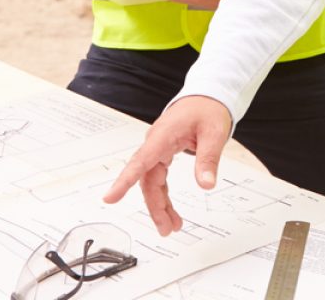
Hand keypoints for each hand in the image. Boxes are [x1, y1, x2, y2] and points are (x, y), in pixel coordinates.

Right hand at [103, 96, 231, 235]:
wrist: (207, 96)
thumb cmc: (207, 109)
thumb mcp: (214, 133)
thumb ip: (208, 159)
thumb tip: (206, 184)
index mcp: (163, 135)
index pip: (141, 161)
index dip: (125, 180)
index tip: (110, 197)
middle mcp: (155, 142)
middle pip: (147, 179)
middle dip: (155, 206)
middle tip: (166, 228)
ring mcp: (157, 148)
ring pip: (151, 182)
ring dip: (159, 204)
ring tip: (171, 225)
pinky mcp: (162, 152)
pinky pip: (157, 177)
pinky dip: (163, 194)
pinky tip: (169, 209)